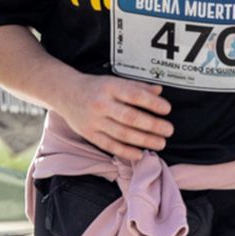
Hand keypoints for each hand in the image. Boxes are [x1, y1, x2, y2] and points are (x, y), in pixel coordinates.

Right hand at [53, 74, 172, 161]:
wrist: (65, 93)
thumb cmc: (96, 87)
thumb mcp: (115, 81)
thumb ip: (137, 86)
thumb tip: (159, 91)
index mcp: (110, 87)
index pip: (134, 95)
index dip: (152, 103)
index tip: (167, 109)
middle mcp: (101, 104)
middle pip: (130, 117)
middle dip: (152, 125)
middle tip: (169, 130)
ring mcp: (94, 121)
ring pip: (122, 134)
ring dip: (144, 140)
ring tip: (160, 143)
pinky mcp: (89, 134)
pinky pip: (109, 145)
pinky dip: (126, 151)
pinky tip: (140, 154)